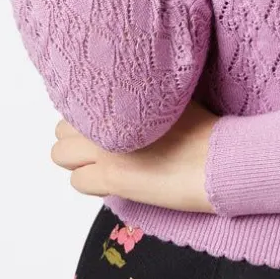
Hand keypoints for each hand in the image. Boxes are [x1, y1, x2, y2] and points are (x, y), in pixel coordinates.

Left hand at [50, 100, 218, 212]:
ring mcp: (104, 148)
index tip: (108, 127)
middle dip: (78, 138)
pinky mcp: (110, 177)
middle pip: (62, 127)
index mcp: (120, 94)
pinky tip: (114, 183)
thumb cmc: (206, 129)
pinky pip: (77, 182)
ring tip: (106, 165)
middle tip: (103, 147)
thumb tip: (132, 106)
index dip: (91, 118)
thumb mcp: (171, 99)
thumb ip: (143, 99)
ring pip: (60, 154)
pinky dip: (92, 184)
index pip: (78, 102)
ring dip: (79, 162)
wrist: (218, 158)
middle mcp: (105, 118)